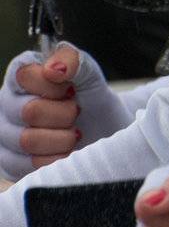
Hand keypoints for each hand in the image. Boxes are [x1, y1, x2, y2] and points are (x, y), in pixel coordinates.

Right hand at [0, 44, 83, 175]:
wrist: (101, 132)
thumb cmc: (89, 98)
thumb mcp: (88, 73)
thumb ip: (71, 60)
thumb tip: (53, 70)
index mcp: (20, 76)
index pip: (24, 75)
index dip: (54, 86)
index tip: (72, 90)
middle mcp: (5, 102)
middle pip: (29, 111)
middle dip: (64, 115)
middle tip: (76, 114)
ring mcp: (3, 133)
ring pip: (28, 141)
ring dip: (62, 139)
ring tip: (72, 133)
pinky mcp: (7, 162)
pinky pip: (27, 165)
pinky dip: (54, 160)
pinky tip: (64, 152)